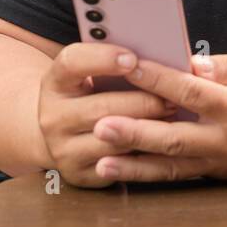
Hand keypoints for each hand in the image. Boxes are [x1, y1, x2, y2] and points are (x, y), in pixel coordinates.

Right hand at [37, 42, 187, 188]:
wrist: (67, 134)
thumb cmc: (94, 93)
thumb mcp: (96, 74)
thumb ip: (121, 62)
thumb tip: (162, 53)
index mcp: (56, 82)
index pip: (72, 63)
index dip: (103, 59)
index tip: (133, 59)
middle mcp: (52, 116)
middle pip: (101, 107)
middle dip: (143, 101)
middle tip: (175, 97)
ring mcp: (62, 149)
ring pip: (112, 138)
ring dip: (148, 129)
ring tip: (173, 118)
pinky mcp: (78, 173)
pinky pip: (117, 165)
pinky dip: (143, 153)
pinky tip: (162, 142)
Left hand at [89, 51, 226, 183]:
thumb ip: (225, 65)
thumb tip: (190, 64)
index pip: (193, 92)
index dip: (160, 78)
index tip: (131, 65)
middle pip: (175, 137)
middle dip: (135, 132)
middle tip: (101, 125)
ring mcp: (222, 162)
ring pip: (171, 166)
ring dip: (134, 165)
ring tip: (101, 161)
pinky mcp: (217, 174)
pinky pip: (179, 175)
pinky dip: (149, 173)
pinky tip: (122, 170)